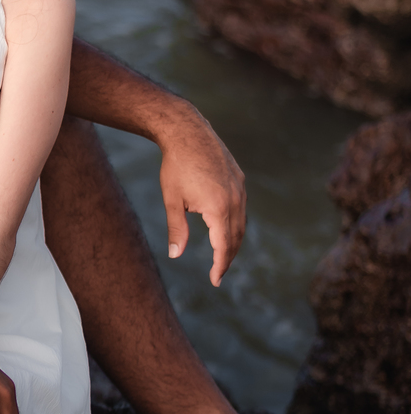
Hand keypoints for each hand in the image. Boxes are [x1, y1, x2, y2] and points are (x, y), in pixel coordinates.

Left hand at [157, 104, 245, 286]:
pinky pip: (241, 208)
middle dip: (227, 258)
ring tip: (222, 256)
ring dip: (233, 242)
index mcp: (219, 208)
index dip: (220, 266)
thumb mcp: (172, 201)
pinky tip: (225, 229)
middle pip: (236, 238)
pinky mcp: (239, 180)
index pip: (224, 246)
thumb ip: (176, 230)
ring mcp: (239, 189)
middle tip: (218, 274)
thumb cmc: (176, 167)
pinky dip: (236, 224)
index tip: (215, 281)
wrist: (187, 132)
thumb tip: (175, 255)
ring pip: (241, 224)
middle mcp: (235, 200)